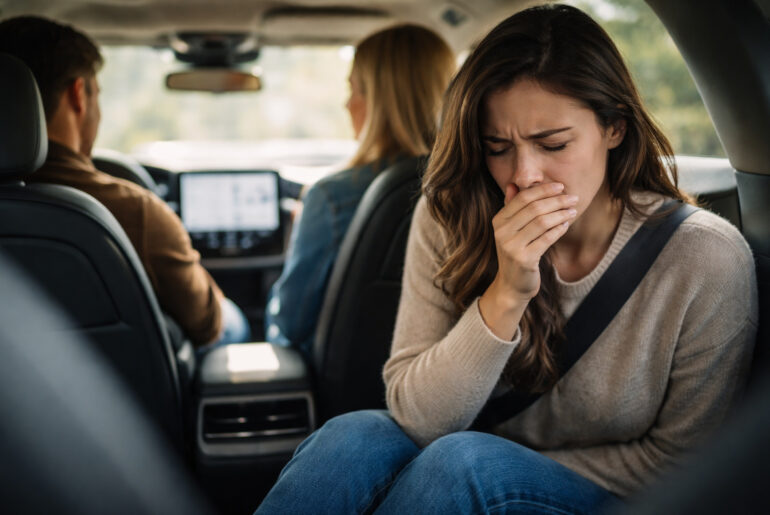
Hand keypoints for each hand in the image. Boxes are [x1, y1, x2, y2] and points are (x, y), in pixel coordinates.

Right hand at [491, 182, 577, 301]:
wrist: (512, 284)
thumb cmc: (516, 252)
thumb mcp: (510, 230)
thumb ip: (512, 207)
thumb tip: (513, 184)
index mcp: (498, 221)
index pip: (522, 198)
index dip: (543, 190)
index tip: (560, 186)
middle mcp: (502, 233)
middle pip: (534, 208)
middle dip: (556, 200)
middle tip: (573, 198)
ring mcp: (512, 247)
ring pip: (542, 222)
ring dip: (561, 214)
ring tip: (573, 211)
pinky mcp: (524, 259)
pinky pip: (547, 239)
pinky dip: (559, 230)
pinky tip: (566, 225)